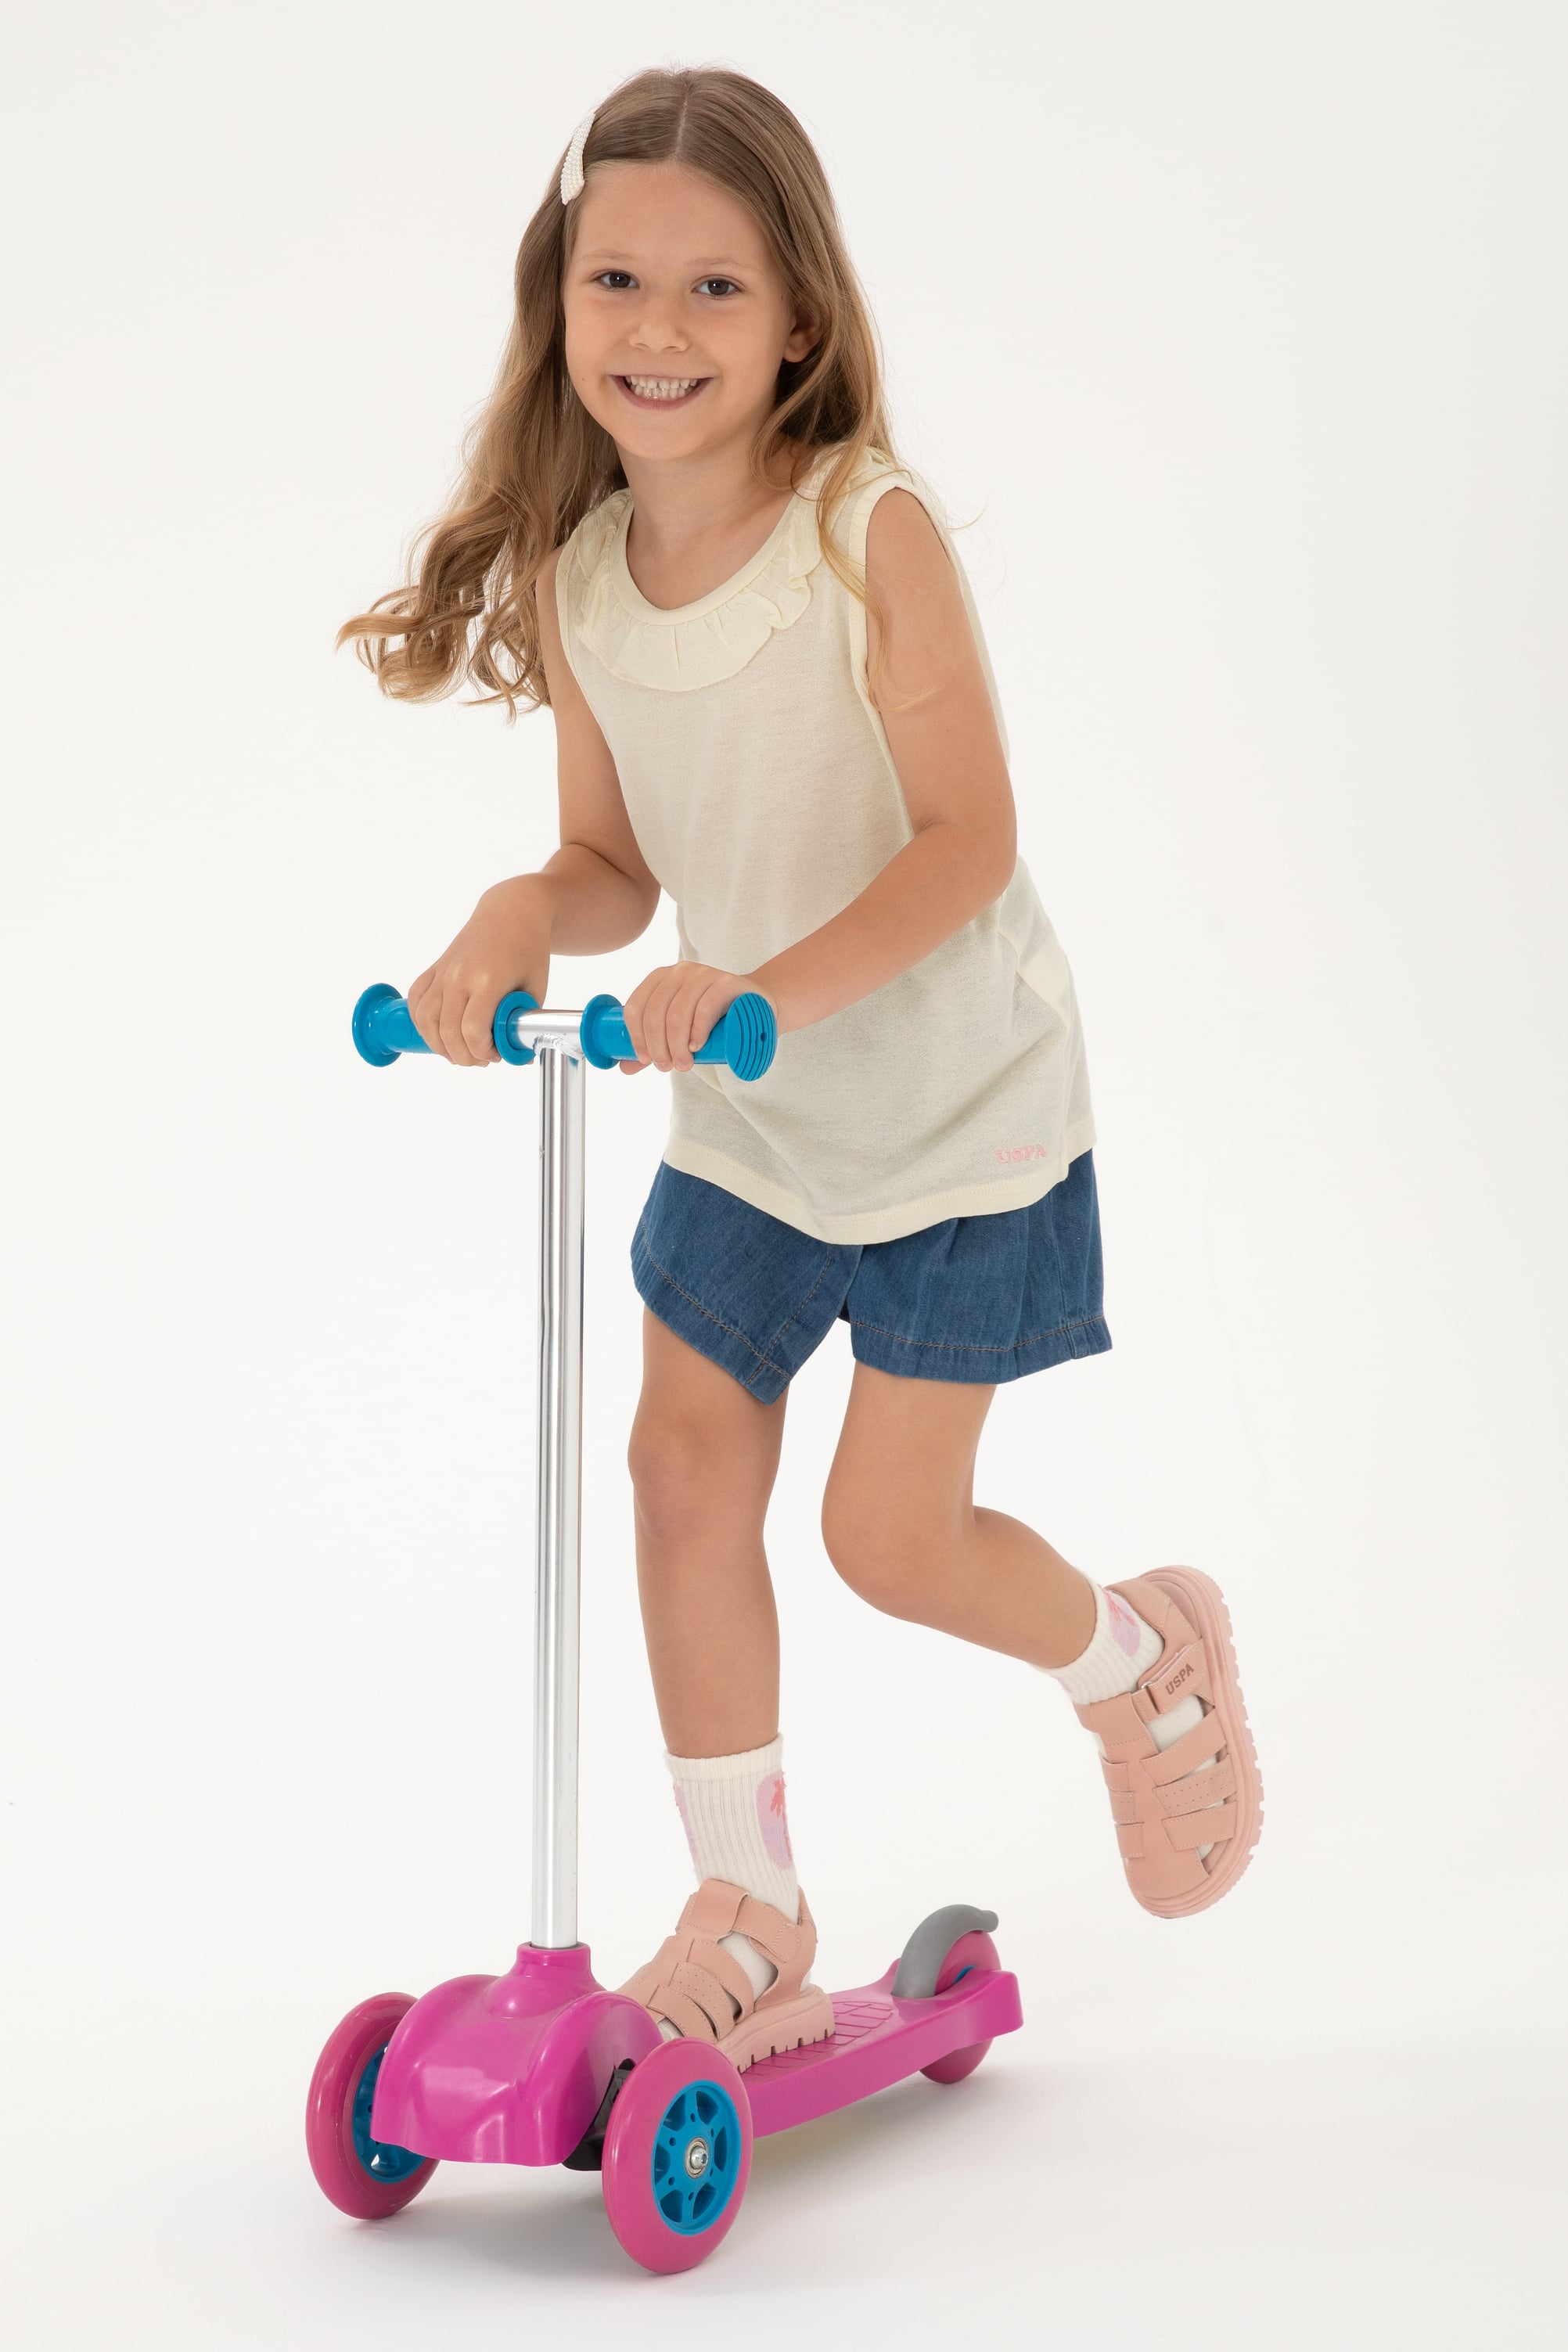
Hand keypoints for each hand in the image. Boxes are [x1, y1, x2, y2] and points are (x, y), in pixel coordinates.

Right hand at [406, 877, 550, 1066]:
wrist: (511, 912)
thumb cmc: (528, 950)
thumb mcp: (536, 989)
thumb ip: (522, 1022)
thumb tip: (515, 1055)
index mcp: (488, 979)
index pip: (472, 1030)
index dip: (482, 1051)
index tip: (495, 1055)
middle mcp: (459, 975)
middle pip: (447, 1031)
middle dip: (464, 1056)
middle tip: (480, 1060)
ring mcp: (444, 971)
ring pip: (425, 1019)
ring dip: (439, 1044)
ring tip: (458, 1052)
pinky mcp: (435, 968)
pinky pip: (416, 1000)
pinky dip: (421, 1022)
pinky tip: (437, 1033)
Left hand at [619, 962, 758, 1074]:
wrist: (755, 1007)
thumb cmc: (712, 1020)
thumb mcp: (680, 1031)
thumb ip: (654, 1046)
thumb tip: (625, 1068)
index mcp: (660, 979)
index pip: (636, 1007)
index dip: (636, 1036)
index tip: (645, 1060)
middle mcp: (679, 972)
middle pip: (656, 1013)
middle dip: (658, 1046)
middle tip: (667, 1066)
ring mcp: (703, 974)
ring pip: (678, 1012)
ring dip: (677, 1044)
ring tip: (683, 1064)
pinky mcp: (726, 983)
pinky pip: (705, 1007)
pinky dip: (697, 1030)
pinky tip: (697, 1047)